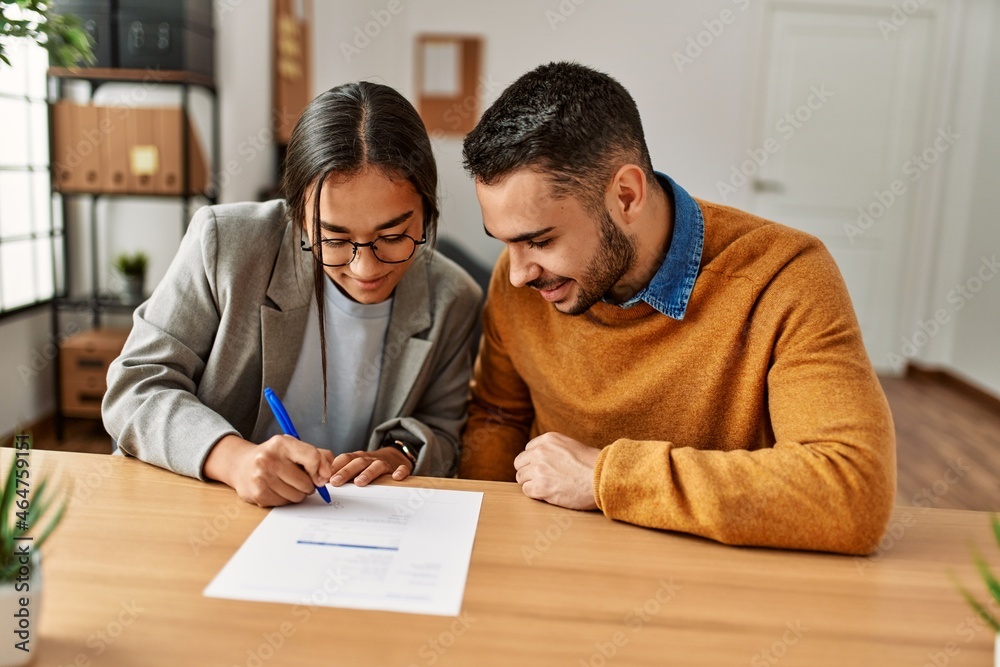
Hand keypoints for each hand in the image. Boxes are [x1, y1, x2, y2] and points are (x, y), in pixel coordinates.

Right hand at [205, 434, 334, 506]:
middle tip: (299, 479)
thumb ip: (319, 456)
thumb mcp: (295, 448)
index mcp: (282, 444)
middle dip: (308, 484)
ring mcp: (261, 477)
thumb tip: (327, 475)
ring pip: (297, 495)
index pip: (313, 457)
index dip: (322, 470)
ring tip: (287, 484)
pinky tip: (277, 489)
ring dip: (298, 493)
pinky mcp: (258, 493)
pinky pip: (284, 503)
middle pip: (306, 482)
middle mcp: (269, 459)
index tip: (321, 475)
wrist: (241, 464)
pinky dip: (285, 499)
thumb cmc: (275, 456)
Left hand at [329, 447, 412, 486]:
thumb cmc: (370, 464)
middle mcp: (370, 459)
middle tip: (336, 482)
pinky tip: (395, 477)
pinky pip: (401, 468)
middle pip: (358, 463)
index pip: (345, 459)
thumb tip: (322, 482)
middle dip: (346, 472)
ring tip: (359, 482)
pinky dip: (399, 472)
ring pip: (377, 466)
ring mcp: (385, 463)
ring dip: (368, 473)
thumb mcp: (356, 464)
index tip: (324, 477)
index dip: (335, 467)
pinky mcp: (399, 467)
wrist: (395, 456)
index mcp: (358, 457)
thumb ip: (342, 471)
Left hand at [513, 432, 599, 509]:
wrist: (602, 477)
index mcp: (547, 439)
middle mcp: (540, 452)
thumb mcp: (570, 445)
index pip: (527, 450)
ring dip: (531, 483)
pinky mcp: (541, 487)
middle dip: (528, 472)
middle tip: (541, 479)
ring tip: (547, 487)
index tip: (542, 468)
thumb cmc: (592, 464)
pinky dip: (535, 494)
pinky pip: (526, 490)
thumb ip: (552, 449)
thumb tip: (538, 459)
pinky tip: (548, 493)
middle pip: (520, 464)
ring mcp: (539, 469)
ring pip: (521, 478)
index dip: (534, 461)